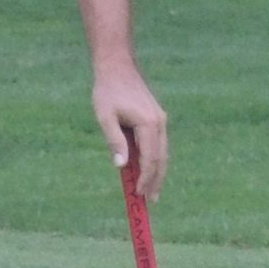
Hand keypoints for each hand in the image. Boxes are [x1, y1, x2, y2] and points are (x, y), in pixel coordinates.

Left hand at [94, 63, 168, 203]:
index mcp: (148, 124)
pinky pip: (159, 144)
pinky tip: (147, 169)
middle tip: (150, 200)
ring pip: (163, 152)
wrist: (118, 66)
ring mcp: (161, 120)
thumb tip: (121, 166)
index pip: (150, 158)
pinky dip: (155, 159)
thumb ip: (114, 141)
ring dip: (157, 172)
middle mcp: (160, 123)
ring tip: (151, 190)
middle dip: (156, 180)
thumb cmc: (108, 91)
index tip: (139, 194)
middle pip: (161, 158)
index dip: (145, 178)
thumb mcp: (105, 117)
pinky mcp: (157, 118)